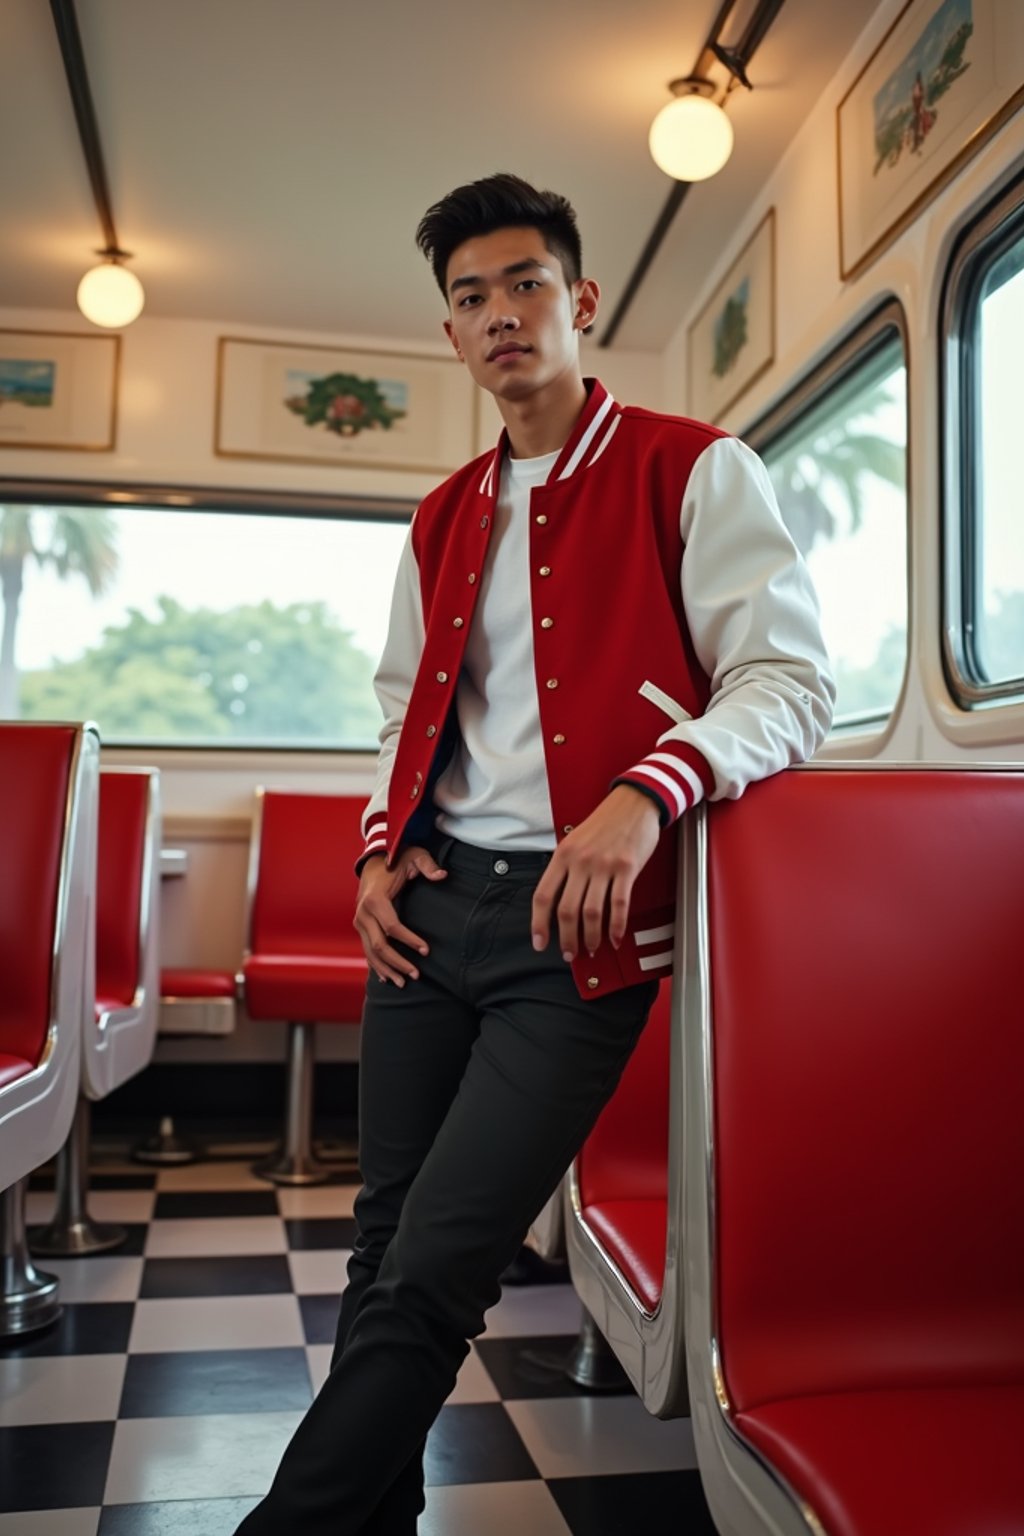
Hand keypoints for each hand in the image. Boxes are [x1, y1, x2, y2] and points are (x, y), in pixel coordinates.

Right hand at [354, 847, 446, 985]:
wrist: (373, 860)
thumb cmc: (396, 860)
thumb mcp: (414, 856)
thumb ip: (428, 865)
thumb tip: (443, 875)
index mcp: (375, 899)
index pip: (392, 927)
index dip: (409, 941)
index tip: (426, 950)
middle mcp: (363, 913)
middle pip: (379, 945)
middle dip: (398, 962)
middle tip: (416, 975)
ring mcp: (359, 921)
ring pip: (370, 952)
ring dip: (386, 969)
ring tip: (403, 983)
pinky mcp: (360, 926)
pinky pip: (366, 950)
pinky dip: (375, 965)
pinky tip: (386, 978)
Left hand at [530, 785, 661, 960]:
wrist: (634, 802)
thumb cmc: (605, 822)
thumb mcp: (574, 840)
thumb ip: (565, 868)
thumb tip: (557, 902)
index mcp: (562, 855)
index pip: (543, 896)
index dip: (539, 924)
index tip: (540, 943)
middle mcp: (580, 861)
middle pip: (566, 910)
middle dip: (567, 938)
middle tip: (570, 953)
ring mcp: (604, 865)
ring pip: (592, 912)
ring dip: (591, 937)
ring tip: (591, 948)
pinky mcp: (626, 868)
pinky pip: (619, 905)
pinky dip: (616, 926)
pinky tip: (615, 937)